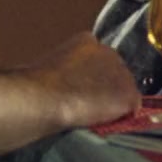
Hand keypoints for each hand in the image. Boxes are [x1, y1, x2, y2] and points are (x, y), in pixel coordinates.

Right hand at [0, 32, 140, 161]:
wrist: (39, 98)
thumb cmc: (30, 85)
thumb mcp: (42, 67)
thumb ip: (56, 69)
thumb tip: (46, 83)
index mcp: (85, 40)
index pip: (97, 58)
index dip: (89, 77)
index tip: (79, 89)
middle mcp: (108, 50)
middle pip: (114, 72)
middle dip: (104, 87)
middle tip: (85, 105)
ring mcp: (120, 72)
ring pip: (122, 90)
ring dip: (112, 102)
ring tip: (90, 115)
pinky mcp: (127, 94)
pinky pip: (131, 109)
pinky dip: (120, 117)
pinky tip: (103, 121)